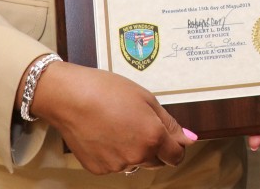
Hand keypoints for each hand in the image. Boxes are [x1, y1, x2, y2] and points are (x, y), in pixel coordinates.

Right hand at [33, 61, 193, 174]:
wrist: (70, 97)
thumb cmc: (107, 90)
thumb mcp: (145, 98)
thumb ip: (169, 122)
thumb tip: (190, 139)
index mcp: (153, 138)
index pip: (176, 156)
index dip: (175, 145)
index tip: (169, 136)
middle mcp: (137, 156)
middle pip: (156, 161)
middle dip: (154, 147)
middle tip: (139, 123)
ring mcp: (117, 165)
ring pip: (134, 162)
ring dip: (133, 150)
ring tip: (117, 125)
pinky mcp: (98, 169)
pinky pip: (114, 164)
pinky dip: (113, 153)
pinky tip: (104, 133)